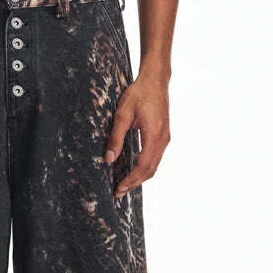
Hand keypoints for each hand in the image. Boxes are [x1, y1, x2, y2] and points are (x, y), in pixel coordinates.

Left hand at [103, 67, 169, 198]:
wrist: (156, 80)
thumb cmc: (139, 94)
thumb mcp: (122, 114)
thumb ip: (115, 137)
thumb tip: (108, 159)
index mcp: (153, 135)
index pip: (143, 165)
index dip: (131, 179)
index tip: (119, 188)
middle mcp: (162, 140)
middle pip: (150, 169)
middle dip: (135, 182)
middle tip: (119, 192)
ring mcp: (165, 138)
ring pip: (155, 165)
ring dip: (140, 177)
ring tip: (125, 184)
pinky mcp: (164, 136)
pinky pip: (156, 157)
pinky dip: (145, 168)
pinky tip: (134, 170)